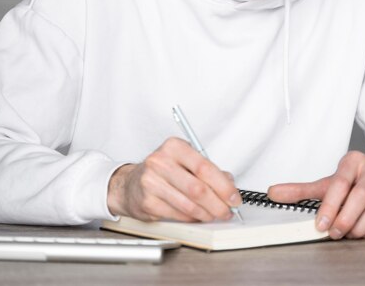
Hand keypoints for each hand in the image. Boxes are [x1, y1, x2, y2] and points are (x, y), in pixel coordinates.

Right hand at [107, 137, 240, 221]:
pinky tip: (198, 216)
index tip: (234, 196)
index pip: (204, 166)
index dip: (223, 185)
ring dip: (207, 213)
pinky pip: (177, 215)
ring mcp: (151, 182)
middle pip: (197, 188)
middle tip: (228, 210)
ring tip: (215, 214)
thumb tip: (229, 184)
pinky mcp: (147, 202)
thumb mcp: (184, 161)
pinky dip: (192, 218)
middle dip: (218, 203)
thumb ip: (208, 170)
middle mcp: (160, 161)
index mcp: (174, 146)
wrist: (130, 183)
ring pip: (188, 204)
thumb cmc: (162, 171)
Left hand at [267, 151, 364, 238]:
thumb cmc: (359, 180)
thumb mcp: (331, 182)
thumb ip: (303, 190)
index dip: (329, 205)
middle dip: (344, 219)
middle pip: (359, 196)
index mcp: (352, 161)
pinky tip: (363, 232)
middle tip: (334, 232)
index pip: (339, 182)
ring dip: (359, 226)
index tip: (320, 223)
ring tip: (348, 234)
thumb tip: (274, 193)